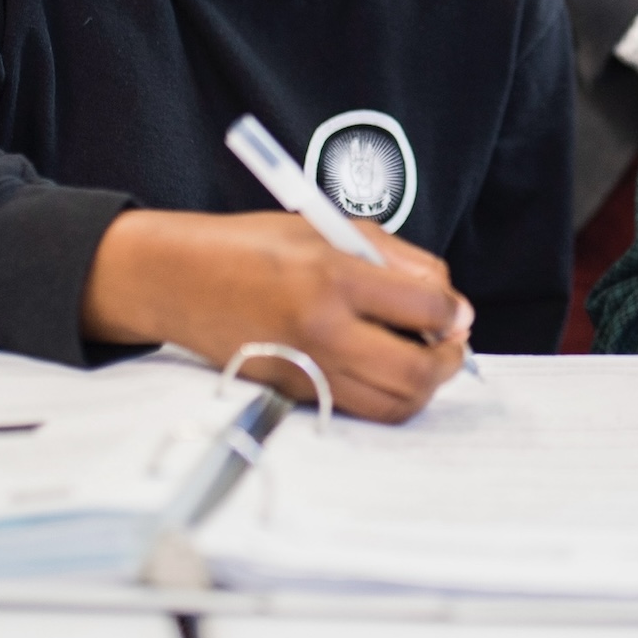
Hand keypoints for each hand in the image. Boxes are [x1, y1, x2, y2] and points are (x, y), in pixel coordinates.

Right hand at [81, 210, 471, 421]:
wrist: (179, 279)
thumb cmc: (256, 244)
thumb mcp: (332, 228)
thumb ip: (398, 259)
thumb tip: (448, 300)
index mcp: (335, 277)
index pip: (425, 309)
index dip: (455, 312)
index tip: (458, 310)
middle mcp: (323, 330)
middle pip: (417, 371)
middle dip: (451, 360)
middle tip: (453, 343)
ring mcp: (308, 369)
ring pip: (394, 403)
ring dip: (425, 385)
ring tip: (426, 357)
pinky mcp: (295, 394)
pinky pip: (362, 408)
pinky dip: (389, 395)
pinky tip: (389, 367)